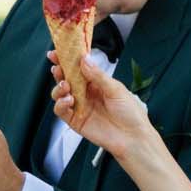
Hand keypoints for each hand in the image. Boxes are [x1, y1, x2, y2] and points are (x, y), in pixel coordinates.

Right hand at [50, 50, 155, 164]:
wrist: (133, 138)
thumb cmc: (130, 113)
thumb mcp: (115, 89)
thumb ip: (98, 75)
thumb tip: (84, 59)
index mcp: (96, 82)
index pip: (78, 68)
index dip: (67, 60)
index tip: (57, 52)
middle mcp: (86, 93)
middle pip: (66, 78)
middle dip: (59, 71)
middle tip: (57, 67)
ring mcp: (80, 106)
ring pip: (60, 93)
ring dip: (58, 87)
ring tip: (66, 85)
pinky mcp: (75, 120)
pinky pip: (61, 110)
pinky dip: (60, 104)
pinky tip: (69, 100)